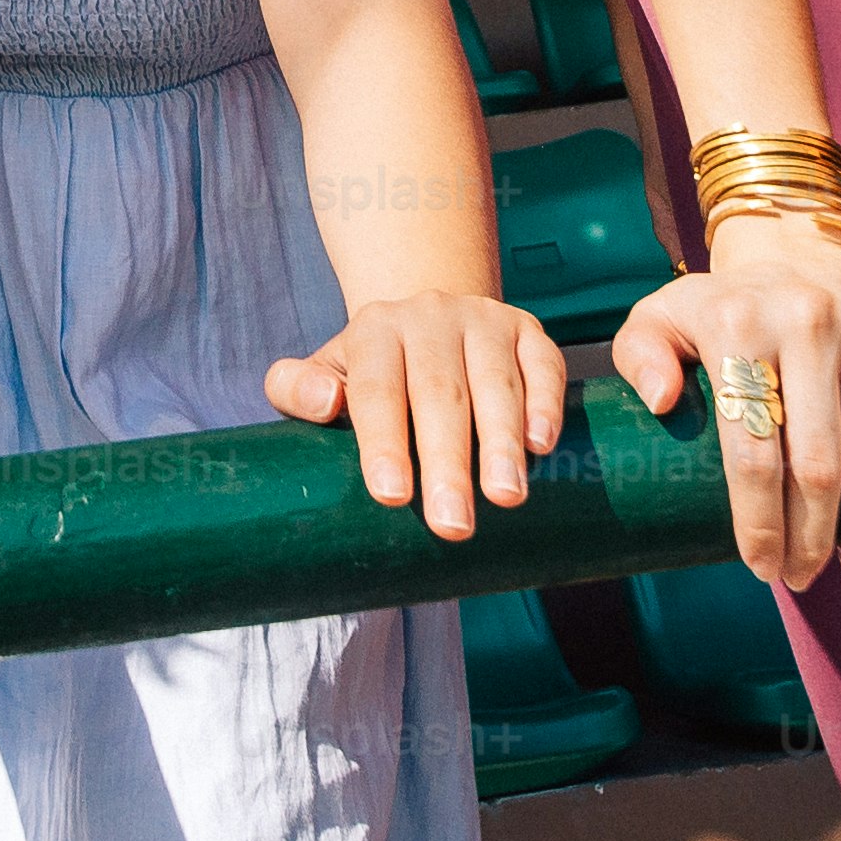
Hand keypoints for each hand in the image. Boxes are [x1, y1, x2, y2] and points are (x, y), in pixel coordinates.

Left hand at [266, 291, 566, 537]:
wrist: (426, 322)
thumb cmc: (371, 374)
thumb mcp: (324, 374)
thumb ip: (296, 388)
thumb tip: (323, 403)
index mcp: (374, 331)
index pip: (377, 390)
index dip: (384, 443)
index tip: (391, 496)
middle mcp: (429, 316)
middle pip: (439, 392)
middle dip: (447, 462)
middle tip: (452, 524)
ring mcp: (483, 320)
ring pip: (494, 381)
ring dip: (501, 441)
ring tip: (505, 497)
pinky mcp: (527, 329)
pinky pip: (543, 363)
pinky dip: (545, 403)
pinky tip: (541, 444)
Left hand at [607, 217, 840, 583]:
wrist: (798, 242)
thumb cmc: (725, 305)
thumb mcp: (663, 317)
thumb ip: (639, 354)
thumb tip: (659, 402)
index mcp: (738, 322)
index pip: (752, 451)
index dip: (760, 526)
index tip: (764, 569)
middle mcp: (809, 316)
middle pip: (820, 464)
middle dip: (814, 540)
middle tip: (806, 576)